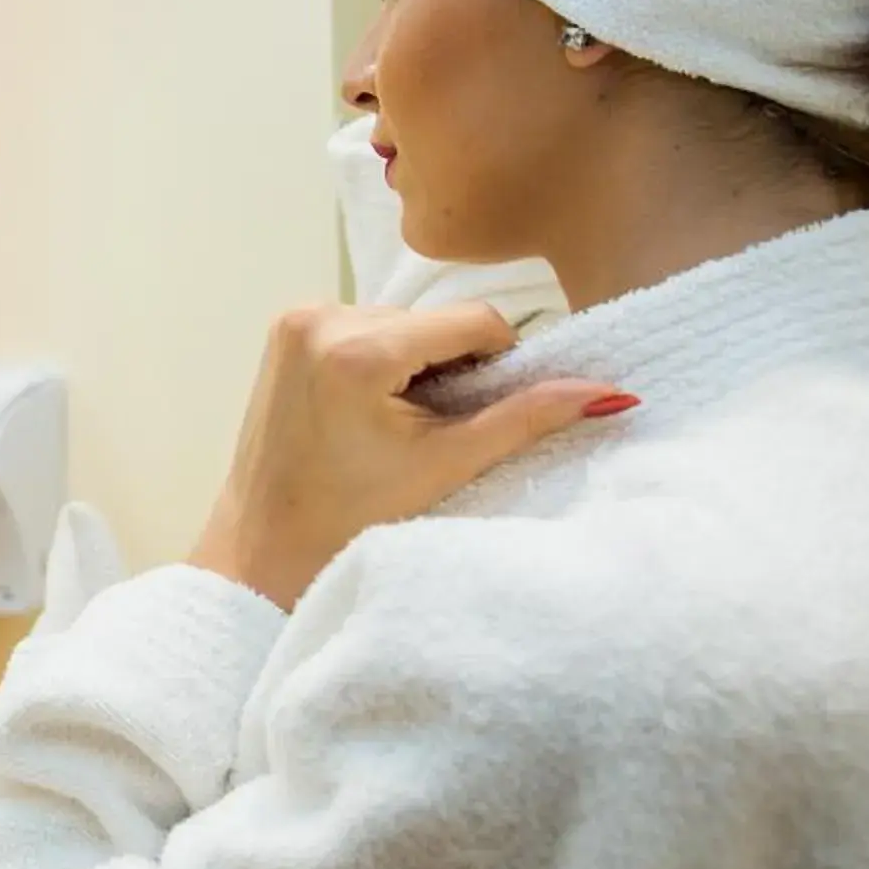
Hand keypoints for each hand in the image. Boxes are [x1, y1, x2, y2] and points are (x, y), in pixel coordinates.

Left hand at [190, 304, 633, 609]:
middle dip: (453, 367)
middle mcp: (319, 317)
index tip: (491, 410)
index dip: (500, 362)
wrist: (259, 551)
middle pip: (435, 320)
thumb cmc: (345, 523)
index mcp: (354, 350)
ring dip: (420, 364)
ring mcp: (296, 319)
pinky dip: (386, 361)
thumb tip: (608, 391)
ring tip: (402, 426)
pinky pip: (366, 327)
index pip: (473, 320)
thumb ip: (527, 418)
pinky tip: (373, 413)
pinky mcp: (286, 329)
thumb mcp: (446, 466)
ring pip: (404, 322)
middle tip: (439, 429)